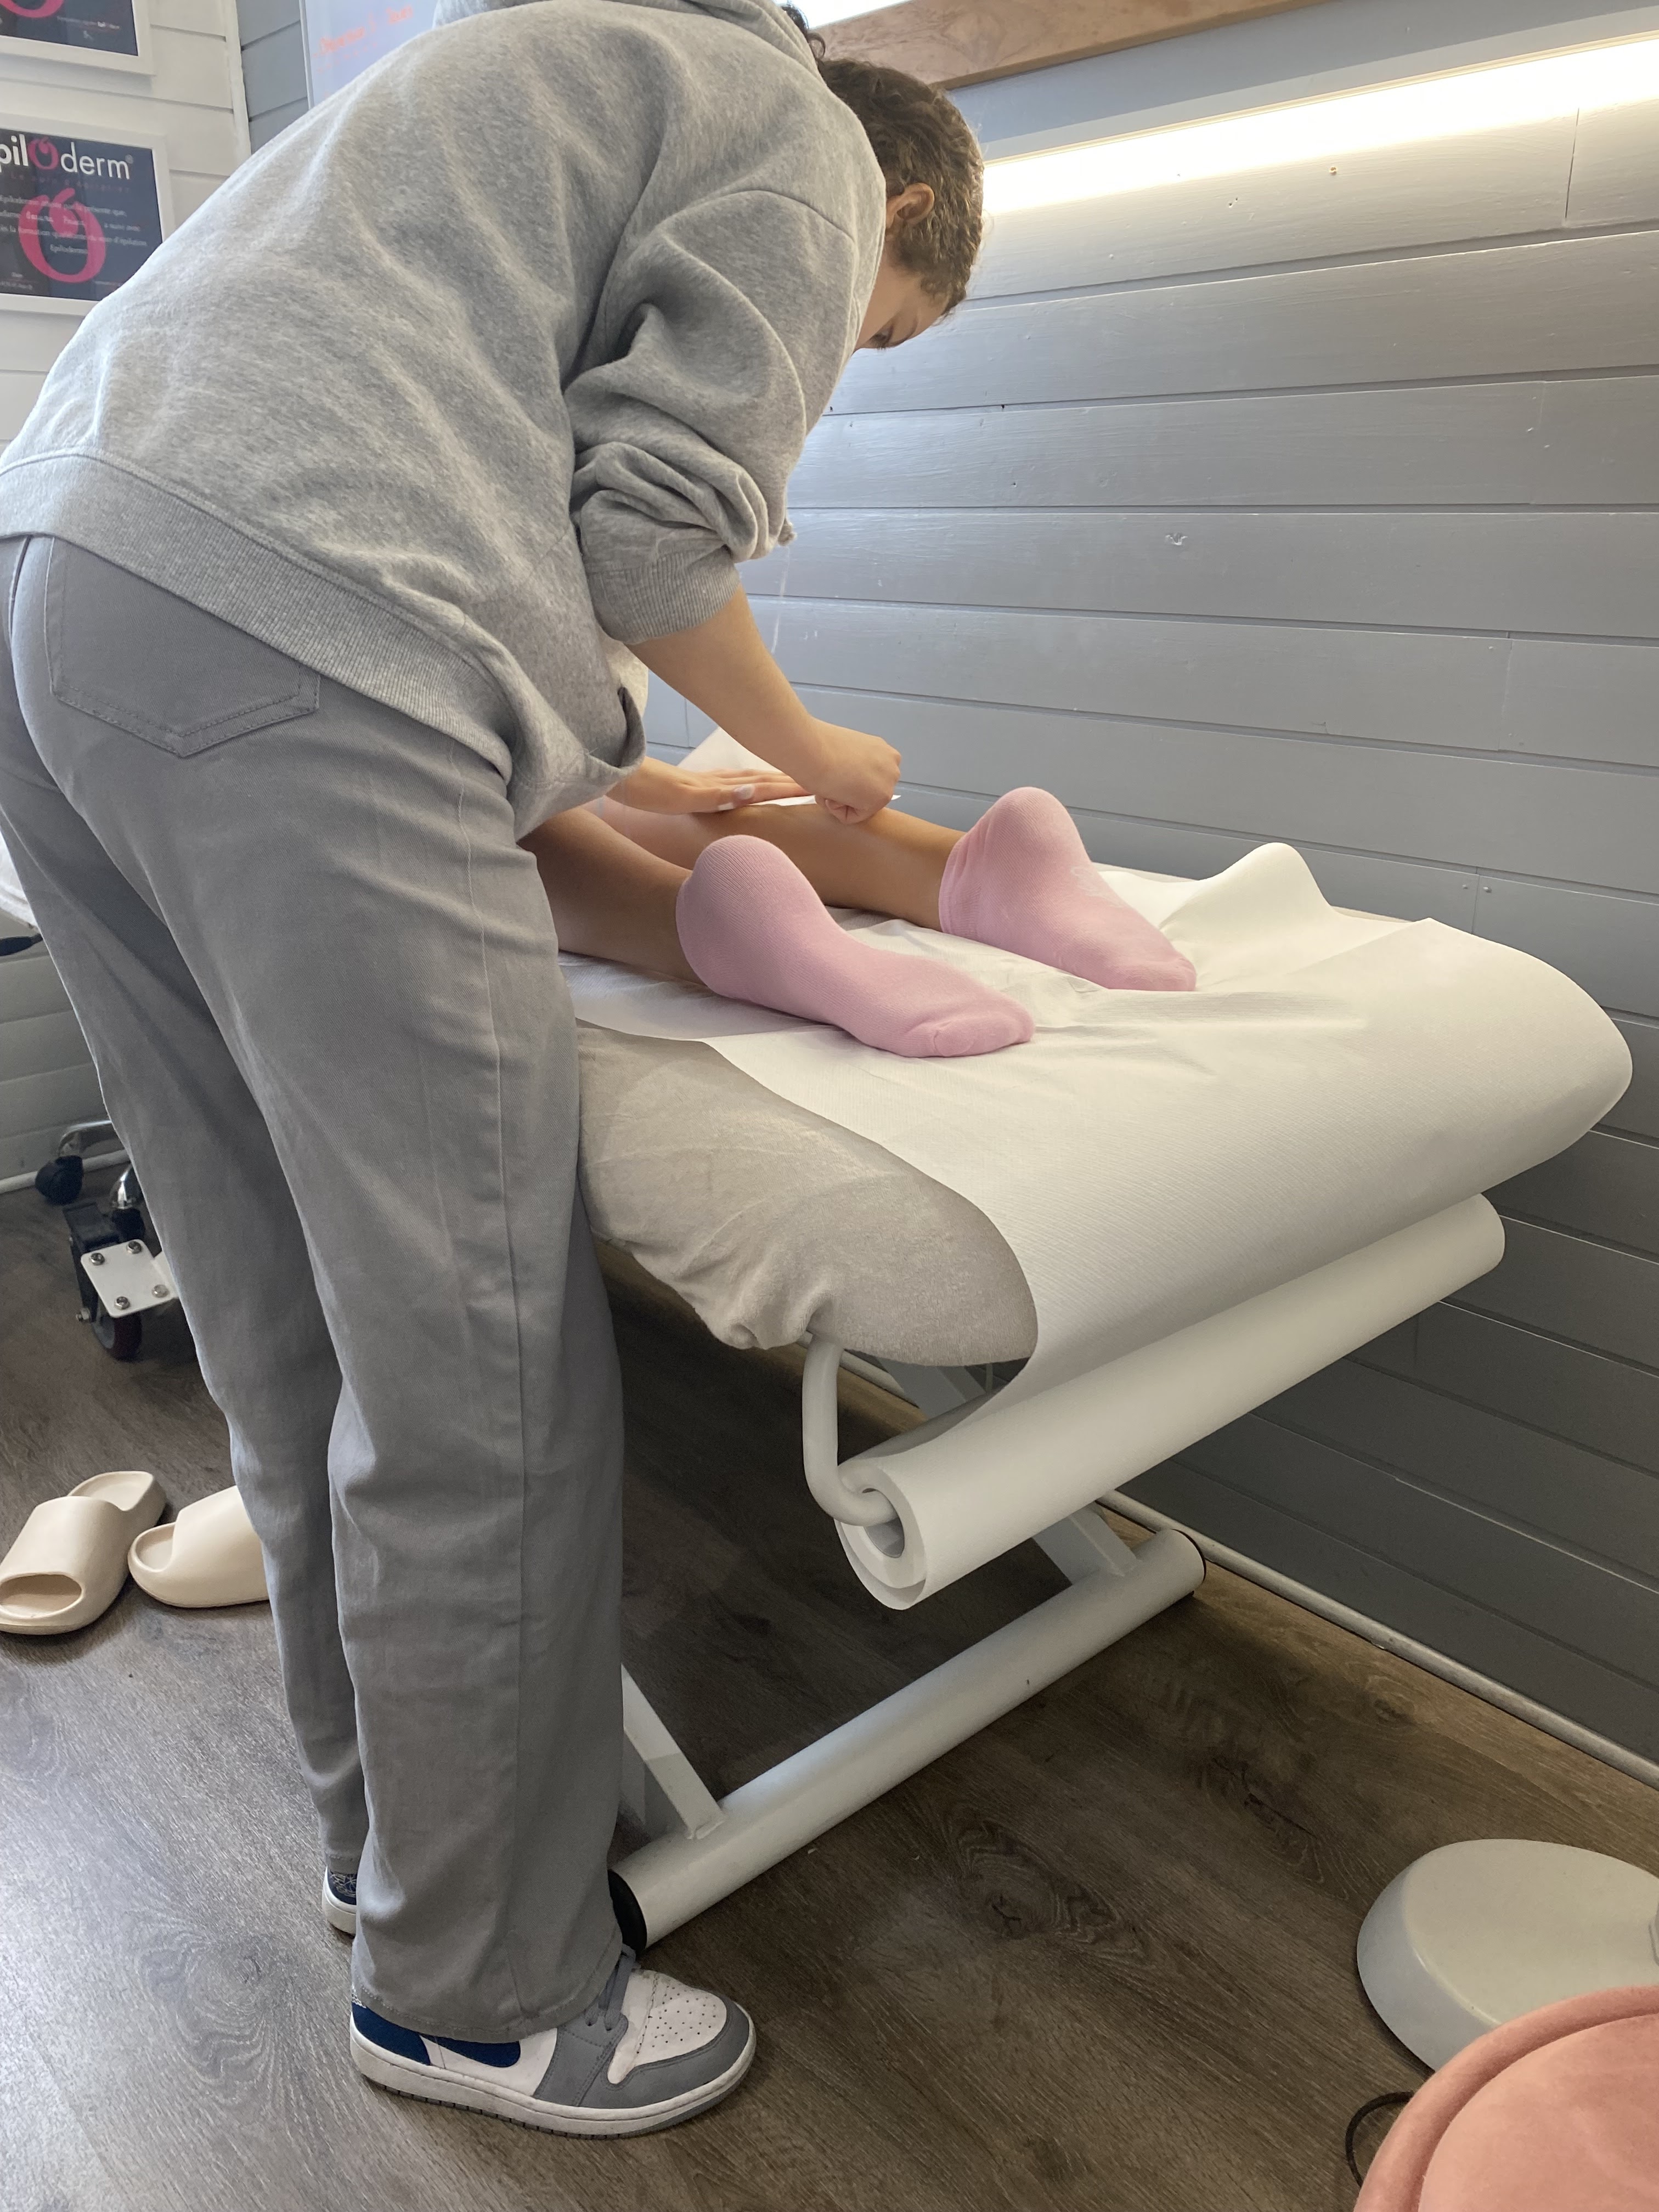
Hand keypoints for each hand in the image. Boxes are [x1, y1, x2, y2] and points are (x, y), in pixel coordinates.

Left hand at [612, 757, 805, 813]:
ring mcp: (707, 781)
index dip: (789, 785)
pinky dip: (751, 782)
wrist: (621, 778)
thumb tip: (751, 790)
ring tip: (794, 779)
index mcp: (718, 786)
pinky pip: (734, 782)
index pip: (762, 785)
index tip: (815, 784)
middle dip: (789, 778)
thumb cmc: (648, 792)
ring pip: (749, 778)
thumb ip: (718, 795)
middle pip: (761, 779)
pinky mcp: (697, 784)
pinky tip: (752, 784)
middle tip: (817, 780)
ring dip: (774, 779)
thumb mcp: (683, 797)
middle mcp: (717, 781)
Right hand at [800, 720, 900, 824]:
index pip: (868, 782)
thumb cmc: (818, 747)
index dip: (846, 782)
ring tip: (830, 783)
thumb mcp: (847, 754)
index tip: (836, 771)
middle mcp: (892, 765)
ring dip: (840, 800)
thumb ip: (856, 768)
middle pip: (866, 795)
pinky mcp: (880, 798)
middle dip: (845, 793)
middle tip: (831, 778)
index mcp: (884, 752)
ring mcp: (888, 782)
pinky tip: (832, 790)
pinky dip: (837, 810)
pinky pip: (853, 817)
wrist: (810, 748)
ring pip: (860, 807)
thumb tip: (852, 783)